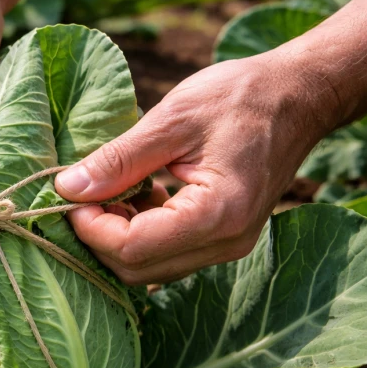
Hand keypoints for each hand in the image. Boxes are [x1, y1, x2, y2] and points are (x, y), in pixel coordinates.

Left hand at [55, 53, 332, 284]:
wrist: (299, 97)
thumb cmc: (242, 97)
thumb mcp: (173, 118)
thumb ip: (119, 159)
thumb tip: (67, 188)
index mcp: (218, 213)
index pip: (132, 248)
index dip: (90, 228)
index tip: (71, 195)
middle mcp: (227, 243)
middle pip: (137, 270)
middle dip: (98, 238)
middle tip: (81, 196)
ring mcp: (228, 247)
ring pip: (150, 268)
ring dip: (118, 237)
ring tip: (112, 189)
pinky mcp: (224, 241)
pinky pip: (167, 255)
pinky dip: (140, 234)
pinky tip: (139, 194)